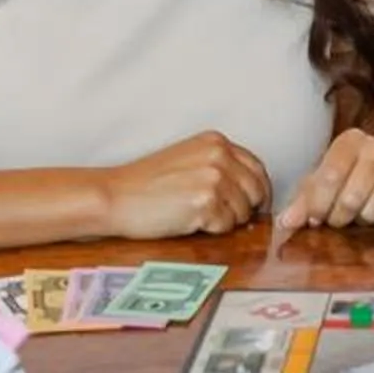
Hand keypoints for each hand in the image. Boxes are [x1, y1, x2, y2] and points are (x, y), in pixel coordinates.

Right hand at [102, 130, 272, 238]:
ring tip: (197, 216)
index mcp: (216, 142)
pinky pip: (226, 226)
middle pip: (257, 191)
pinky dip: (212, 231)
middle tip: (222, 218)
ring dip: (226, 221)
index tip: (252, 205)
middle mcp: (219, 155)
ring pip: (243, 212)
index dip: (258, 191)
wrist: (115, 196)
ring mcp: (214, 178)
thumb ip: (220, 167)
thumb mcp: (188, 160)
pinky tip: (190, 222)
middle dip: (245, 209)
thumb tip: (252, 192)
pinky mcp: (206, 203)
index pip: (257, 168)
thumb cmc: (145, 184)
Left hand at [275, 130, 373, 232]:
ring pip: (373, 210)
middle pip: (352, 198)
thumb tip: (286, 223)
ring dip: (362, 222)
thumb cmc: (341, 182)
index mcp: (350, 139)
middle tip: (337, 220)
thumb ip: (300, 205)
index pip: (330, 176)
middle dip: (339, 218)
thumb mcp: (316, 188)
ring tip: (358, 215)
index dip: (319, 205)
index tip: (314, 220)